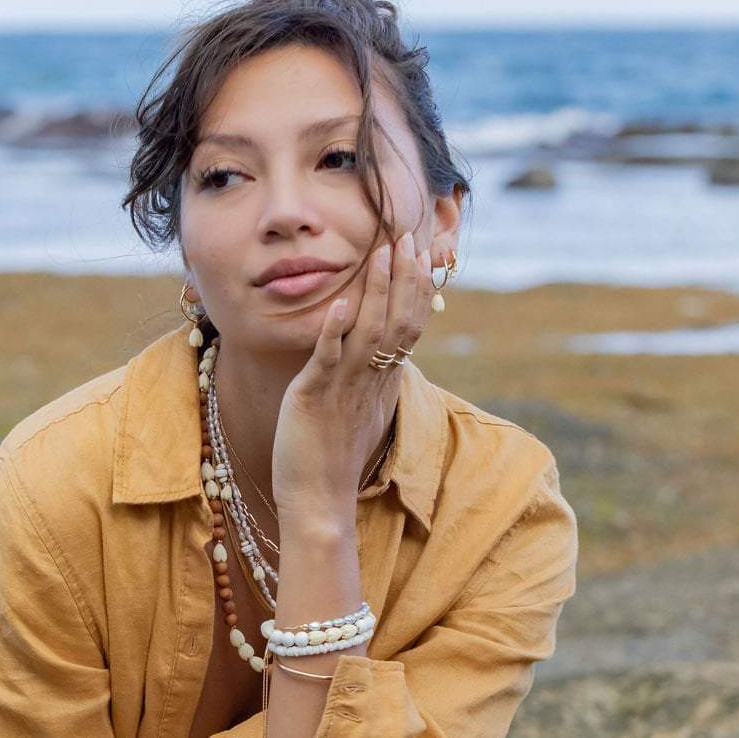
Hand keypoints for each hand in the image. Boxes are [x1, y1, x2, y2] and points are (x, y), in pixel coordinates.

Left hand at [271, 230, 433, 519]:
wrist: (319, 502)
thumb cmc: (333, 459)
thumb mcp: (359, 410)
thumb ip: (371, 378)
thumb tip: (384, 355)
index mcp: (382, 381)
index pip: (409, 325)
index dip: (417, 287)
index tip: (423, 250)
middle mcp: (370, 380)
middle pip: (398, 321)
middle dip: (404, 276)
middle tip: (409, 235)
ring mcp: (345, 388)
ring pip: (370, 332)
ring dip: (377, 290)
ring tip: (383, 251)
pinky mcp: (315, 398)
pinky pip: (327, 360)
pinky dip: (334, 332)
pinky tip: (339, 304)